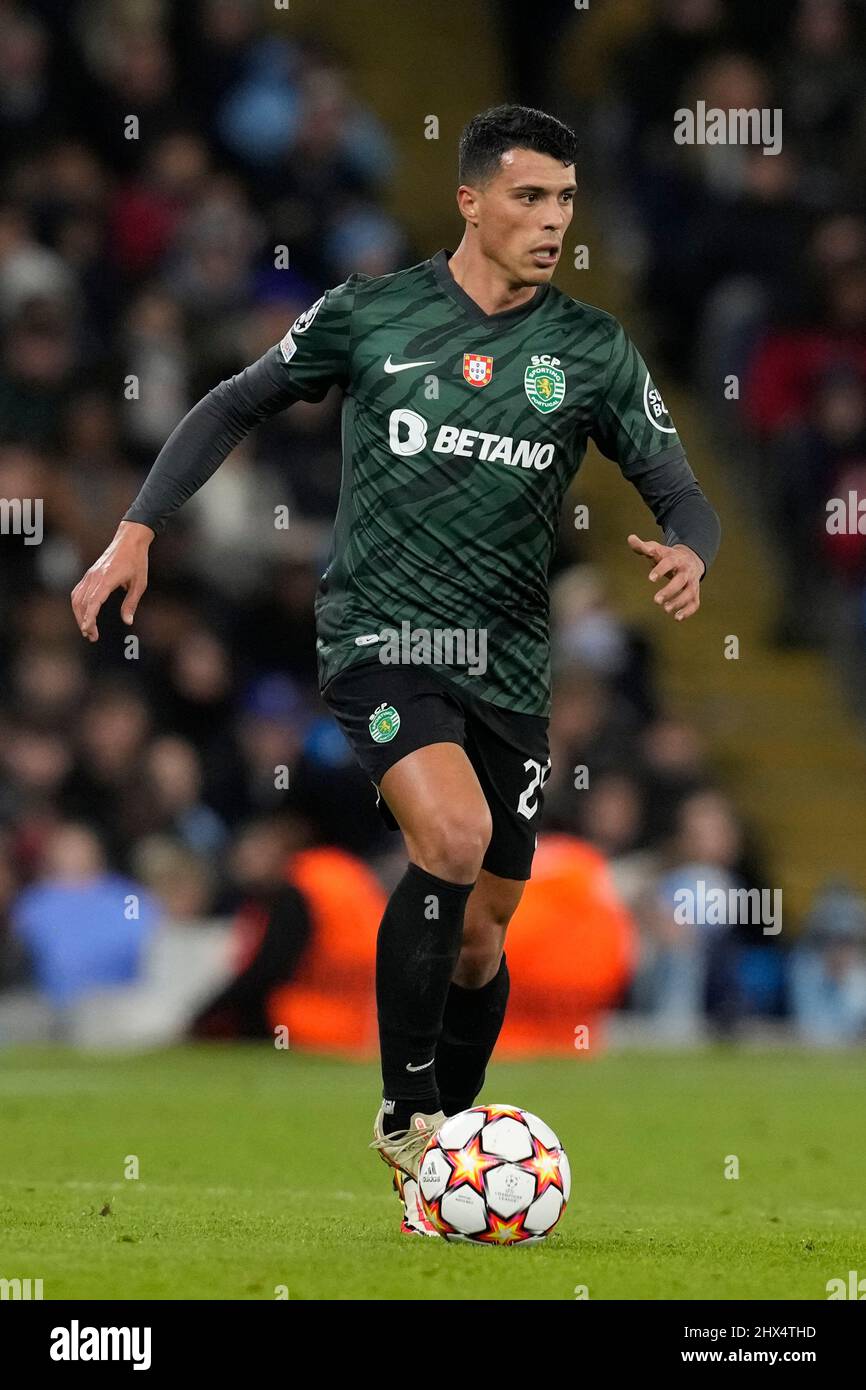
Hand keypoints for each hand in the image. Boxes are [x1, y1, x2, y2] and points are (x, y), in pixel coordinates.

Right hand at [70, 521, 152, 641]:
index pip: (93, 602)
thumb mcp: (140, 583)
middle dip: (84, 621)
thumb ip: (131, 603)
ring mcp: (90, 575)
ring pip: (77, 598)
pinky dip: (78, 605)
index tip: (88, 630)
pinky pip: (78, 591)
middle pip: (82, 603)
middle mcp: (95, 577)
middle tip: (92, 637)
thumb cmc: (137, 561)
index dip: (89, 617)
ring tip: (87, 629)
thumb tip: (128, 621)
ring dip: (79, 615)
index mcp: (107, 579)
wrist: (129, 540)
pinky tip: (84, 614)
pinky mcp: (89, 574)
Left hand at [627, 533, 703, 620]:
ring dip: (678, 602)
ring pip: (689, 593)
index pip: (669, 563)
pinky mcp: (695, 593)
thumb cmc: (667, 556)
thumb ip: (642, 547)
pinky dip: (688, 611)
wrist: (689, 559)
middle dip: (669, 591)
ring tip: (665, 609)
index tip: (650, 579)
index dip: (660, 570)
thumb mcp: (656, 549)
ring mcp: (692, 582)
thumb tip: (630, 538)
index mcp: (675, 559)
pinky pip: (695, 603)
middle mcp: (686, 571)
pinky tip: (677, 618)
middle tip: (655, 600)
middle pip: (680, 581)